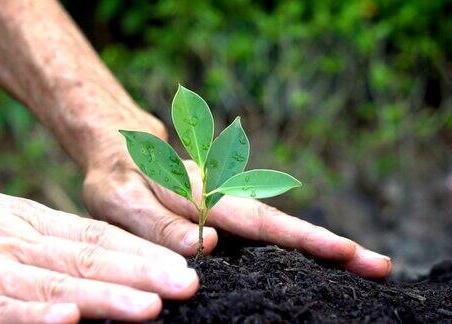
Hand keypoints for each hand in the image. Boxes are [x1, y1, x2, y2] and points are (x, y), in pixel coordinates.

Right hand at [0, 188, 196, 322]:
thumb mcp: (2, 219)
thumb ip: (46, 236)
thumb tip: (94, 251)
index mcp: (30, 221)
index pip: (96, 236)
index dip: (140, 251)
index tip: (180, 263)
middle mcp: (17, 242)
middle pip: (88, 258)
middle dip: (141, 272)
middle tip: (186, 284)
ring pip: (56, 284)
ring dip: (105, 296)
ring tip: (149, 306)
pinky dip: (34, 316)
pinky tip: (68, 322)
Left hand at [83, 149, 391, 278]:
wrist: (119, 149)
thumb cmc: (116, 178)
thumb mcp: (120, 200)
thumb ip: (156, 223)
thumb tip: (206, 247)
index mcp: (200, 196)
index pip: (256, 222)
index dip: (299, 240)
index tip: (344, 254)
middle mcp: (222, 198)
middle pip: (280, 224)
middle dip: (327, 244)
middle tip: (379, 264)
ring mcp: (225, 203)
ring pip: (275, 225)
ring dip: (319, 243)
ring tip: (366, 263)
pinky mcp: (222, 210)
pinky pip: (260, 227)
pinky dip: (294, 241)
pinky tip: (319, 259)